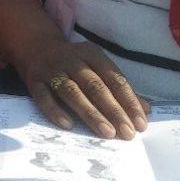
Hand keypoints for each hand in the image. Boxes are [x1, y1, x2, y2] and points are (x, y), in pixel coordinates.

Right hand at [18, 38, 149, 138]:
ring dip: (90, 112)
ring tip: (106, 132)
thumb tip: (146, 109)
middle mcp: (71, 59)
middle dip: (113, 110)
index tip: (140, 124)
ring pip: (72, 91)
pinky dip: (55, 110)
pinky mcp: (33, 79)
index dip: (129, 101)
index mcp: (91, 54)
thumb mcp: (96, 67)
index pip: (114, 78)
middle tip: (126, 133)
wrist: (35, 47)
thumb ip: (119, 88)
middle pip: (95, 86)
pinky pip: (43, 96)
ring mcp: (51, 69)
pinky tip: (68, 125)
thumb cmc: (73, 63)